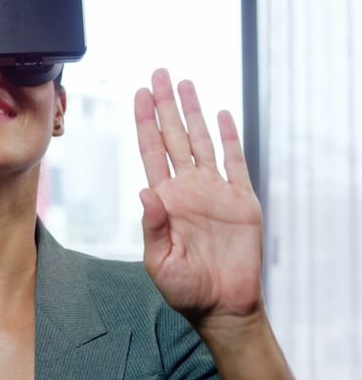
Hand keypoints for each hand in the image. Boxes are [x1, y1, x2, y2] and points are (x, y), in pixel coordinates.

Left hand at [134, 68, 263, 331]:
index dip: (145, 122)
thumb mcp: (159, 262)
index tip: (138, 94)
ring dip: (193, 112)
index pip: (150, 152)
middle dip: (165, 105)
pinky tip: (220, 115)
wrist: (222, 306)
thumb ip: (153, 227)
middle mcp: (187, 189)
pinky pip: (235, 162)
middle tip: (159, 74)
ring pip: (201, 141)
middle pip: (174, 137)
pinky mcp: (241, 200)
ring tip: (184, 82)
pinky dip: (228, 138)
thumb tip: (145, 192)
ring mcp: (214, 191)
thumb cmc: (184, 289)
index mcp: (163, 200)